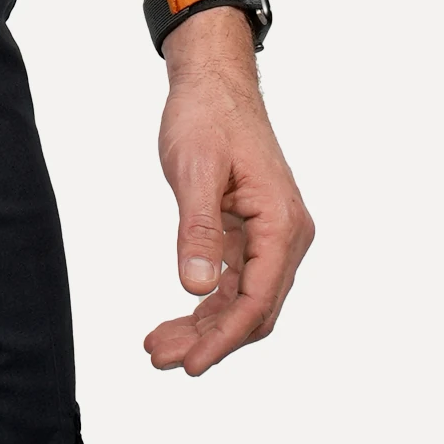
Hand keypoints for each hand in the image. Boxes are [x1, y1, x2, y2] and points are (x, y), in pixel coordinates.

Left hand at [145, 10, 313, 374]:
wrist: (213, 80)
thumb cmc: (207, 115)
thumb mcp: (195, 170)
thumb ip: (197, 229)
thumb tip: (196, 288)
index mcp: (281, 223)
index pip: (257, 299)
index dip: (224, 337)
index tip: (190, 364)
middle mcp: (285, 235)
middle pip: (252, 308)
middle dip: (209, 339)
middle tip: (161, 358)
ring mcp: (269, 235)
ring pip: (241, 299)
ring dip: (204, 326)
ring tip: (158, 345)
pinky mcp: (250, 232)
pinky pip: (233, 281)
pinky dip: (206, 302)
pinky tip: (177, 318)